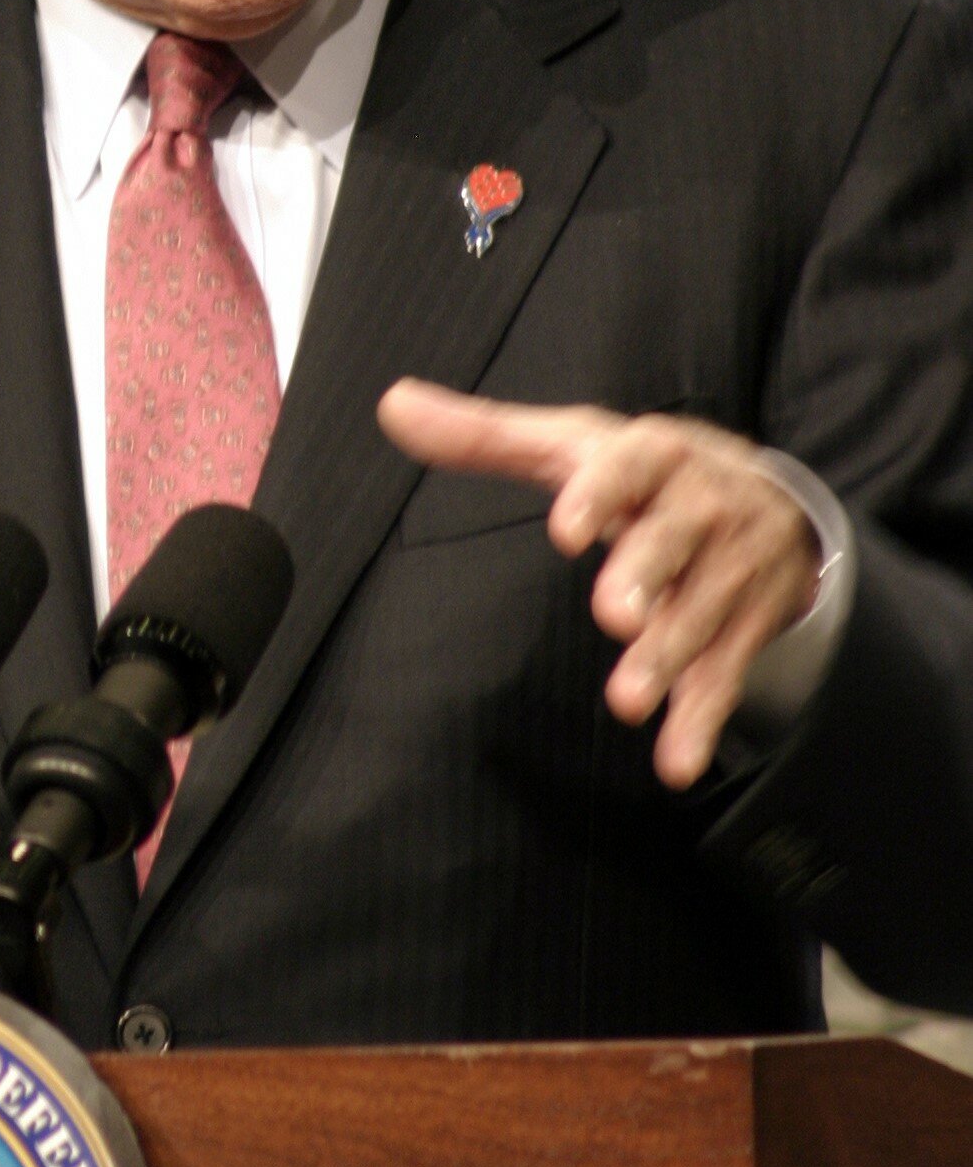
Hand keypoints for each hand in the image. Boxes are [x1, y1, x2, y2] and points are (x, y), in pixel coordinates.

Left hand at [377, 381, 819, 786]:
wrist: (774, 504)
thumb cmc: (645, 474)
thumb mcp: (573, 445)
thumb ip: (485, 434)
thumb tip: (393, 405)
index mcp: (654, 456)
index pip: (630, 466)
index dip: (600, 494)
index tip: (565, 530)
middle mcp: (703, 507)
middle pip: (676, 539)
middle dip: (648, 575)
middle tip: (613, 615)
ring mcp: (733, 567)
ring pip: (702, 613)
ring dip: (668, 658)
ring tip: (626, 701)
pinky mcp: (749, 624)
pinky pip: (727, 672)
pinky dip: (703, 718)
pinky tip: (676, 762)